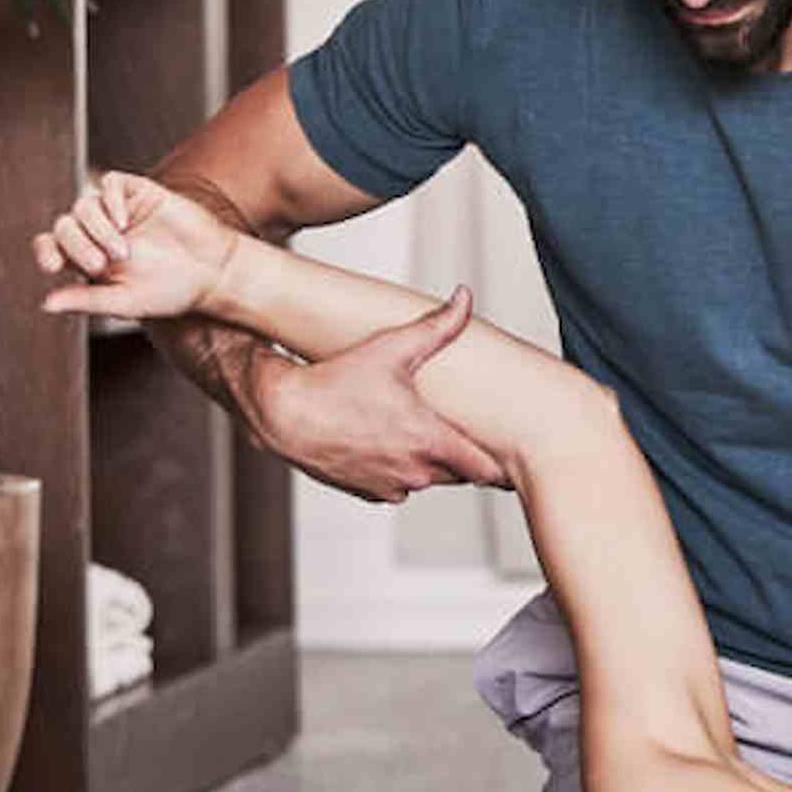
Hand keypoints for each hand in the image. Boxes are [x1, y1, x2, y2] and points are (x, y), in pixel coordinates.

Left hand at [35, 171, 236, 322]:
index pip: (51, 245)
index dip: (45, 251)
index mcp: (90, 257)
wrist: (214, 273)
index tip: (52, 267)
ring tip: (122, 251)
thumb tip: (45, 304)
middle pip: (64, 225)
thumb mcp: (125, 301)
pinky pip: (110, 184)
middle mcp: (99, 231)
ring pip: (84, 205)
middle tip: (100, 264)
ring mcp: (119, 210)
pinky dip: (110, 200)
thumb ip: (87, 300)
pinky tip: (124, 220)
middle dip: (75, 245)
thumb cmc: (172, 292)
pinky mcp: (141, 192)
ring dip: (96, 228)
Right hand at [253, 289, 512, 501]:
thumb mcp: (393, 348)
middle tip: (455, 432)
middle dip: (459, 455)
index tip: (507, 461)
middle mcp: (414, 471)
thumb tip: (465, 298)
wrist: (284, 412)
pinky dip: (398, 470)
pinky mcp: (369, 493)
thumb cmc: (336, 381)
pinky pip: (398, 486)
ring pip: (427, 479)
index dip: (497, 465)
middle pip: (457, 473)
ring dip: (426, 463)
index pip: (484, 469)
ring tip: (412, 432)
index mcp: (430, 441)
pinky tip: (385, 445)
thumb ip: (439, 326)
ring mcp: (391, 486)